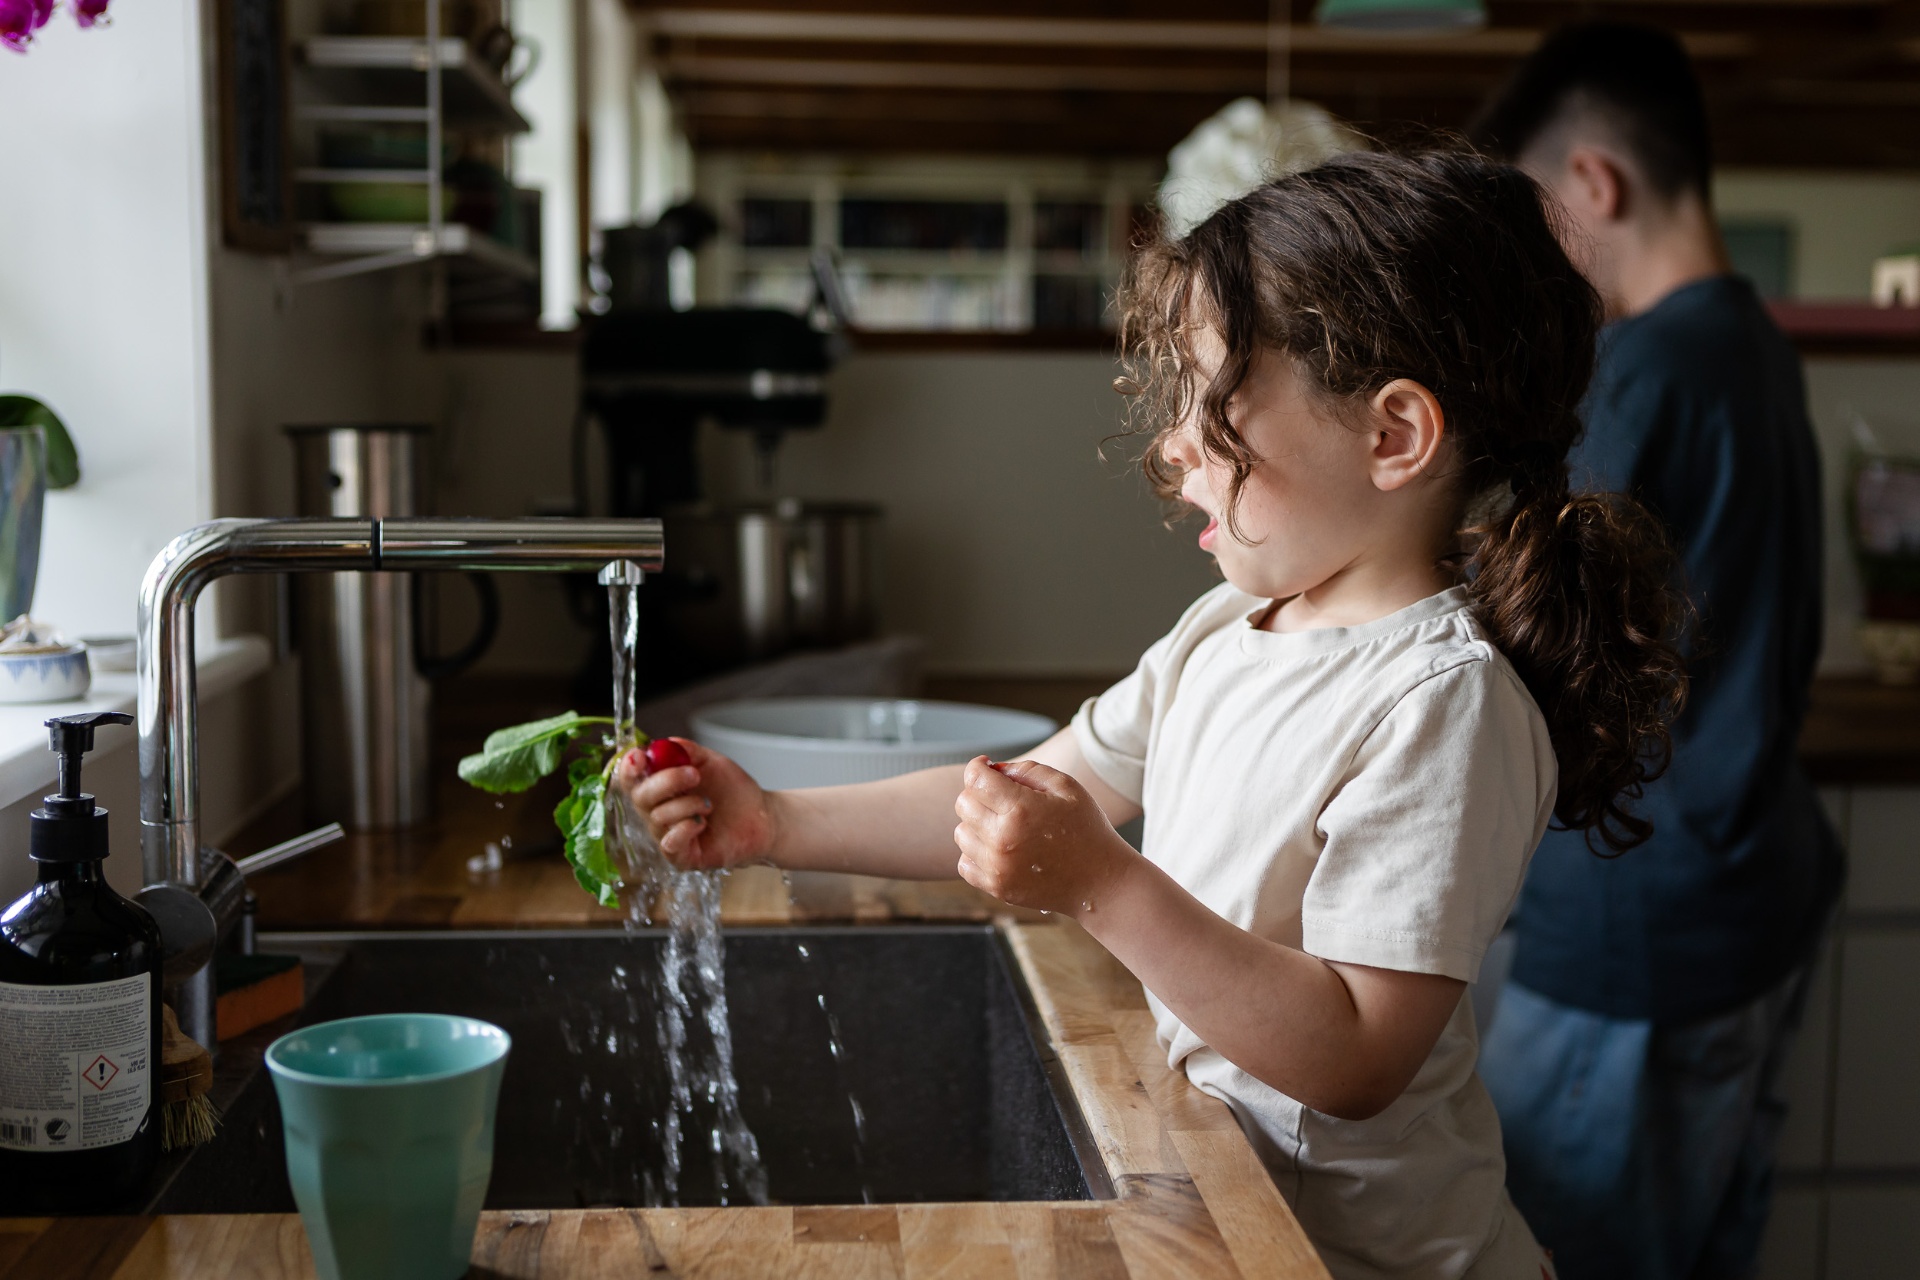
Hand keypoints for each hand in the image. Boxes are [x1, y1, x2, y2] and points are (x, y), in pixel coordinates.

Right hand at [614, 739, 775, 870]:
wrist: (761, 816)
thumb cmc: (733, 792)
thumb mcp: (711, 762)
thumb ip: (688, 751)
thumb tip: (666, 743)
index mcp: (659, 788)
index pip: (631, 779)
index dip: (628, 768)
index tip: (638, 757)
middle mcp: (657, 812)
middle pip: (640, 796)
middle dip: (666, 781)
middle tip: (693, 775)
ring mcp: (666, 836)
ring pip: (659, 817)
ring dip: (687, 805)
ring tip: (709, 804)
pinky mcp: (681, 857)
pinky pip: (669, 843)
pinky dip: (685, 828)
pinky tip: (702, 823)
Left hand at [952, 756, 1137, 917]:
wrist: (1100, 881)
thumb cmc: (1086, 829)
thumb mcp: (1066, 787)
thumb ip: (1027, 770)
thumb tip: (993, 769)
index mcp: (1020, 809)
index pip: (975, 779)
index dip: (978, 767)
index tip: (986, 767)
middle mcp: (1002, 838)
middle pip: (963, 803)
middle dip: (979, 794)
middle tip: (1002, 797)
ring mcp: (997, 867)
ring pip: (961, 833)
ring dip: (976, 824)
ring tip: (1003, 825)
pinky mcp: (996, 887)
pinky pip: (964, 863)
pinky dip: (976, 853)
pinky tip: (999, 848)